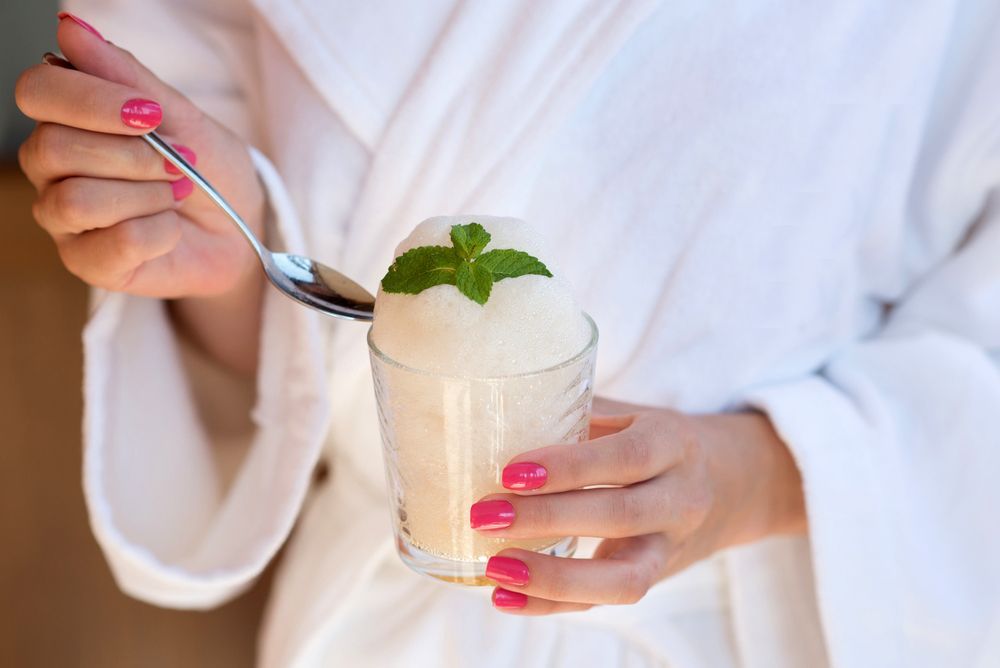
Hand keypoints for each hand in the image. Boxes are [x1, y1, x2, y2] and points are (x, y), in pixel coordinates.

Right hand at [15, 15, 265, 371]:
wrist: (242, 232)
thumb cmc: (210, 171)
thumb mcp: (184, 117)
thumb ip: (129, 78)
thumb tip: (72, 27)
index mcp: (68, 119)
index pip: (38, 92)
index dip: (90, 100)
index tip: (149, 113)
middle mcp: (52, 168)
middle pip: (53, 148)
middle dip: (132, 154)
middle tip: (179, 161)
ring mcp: (65, 219)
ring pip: (76, 200)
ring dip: (146, 195)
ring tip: (176, 194)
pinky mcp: (88, 263)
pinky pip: (113, 243)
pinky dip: (158, 232)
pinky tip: (171, 229)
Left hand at [470, 401, 805, 613]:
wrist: (732, 483)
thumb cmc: (660, 441)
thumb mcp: (634, 416)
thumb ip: (579, 415)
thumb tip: (497, 415)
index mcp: (673, 444)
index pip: (625, 458)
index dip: (569, 467)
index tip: (511, 472)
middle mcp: (681, 498)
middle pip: (620, 515)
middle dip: (547, 519)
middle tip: (483, 514)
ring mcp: (671, 546)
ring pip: (622, 577)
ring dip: (553, 578)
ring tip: (495, 568)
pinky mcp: (654, 577)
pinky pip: (605, 601)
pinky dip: (553, 604)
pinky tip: (504, 596)